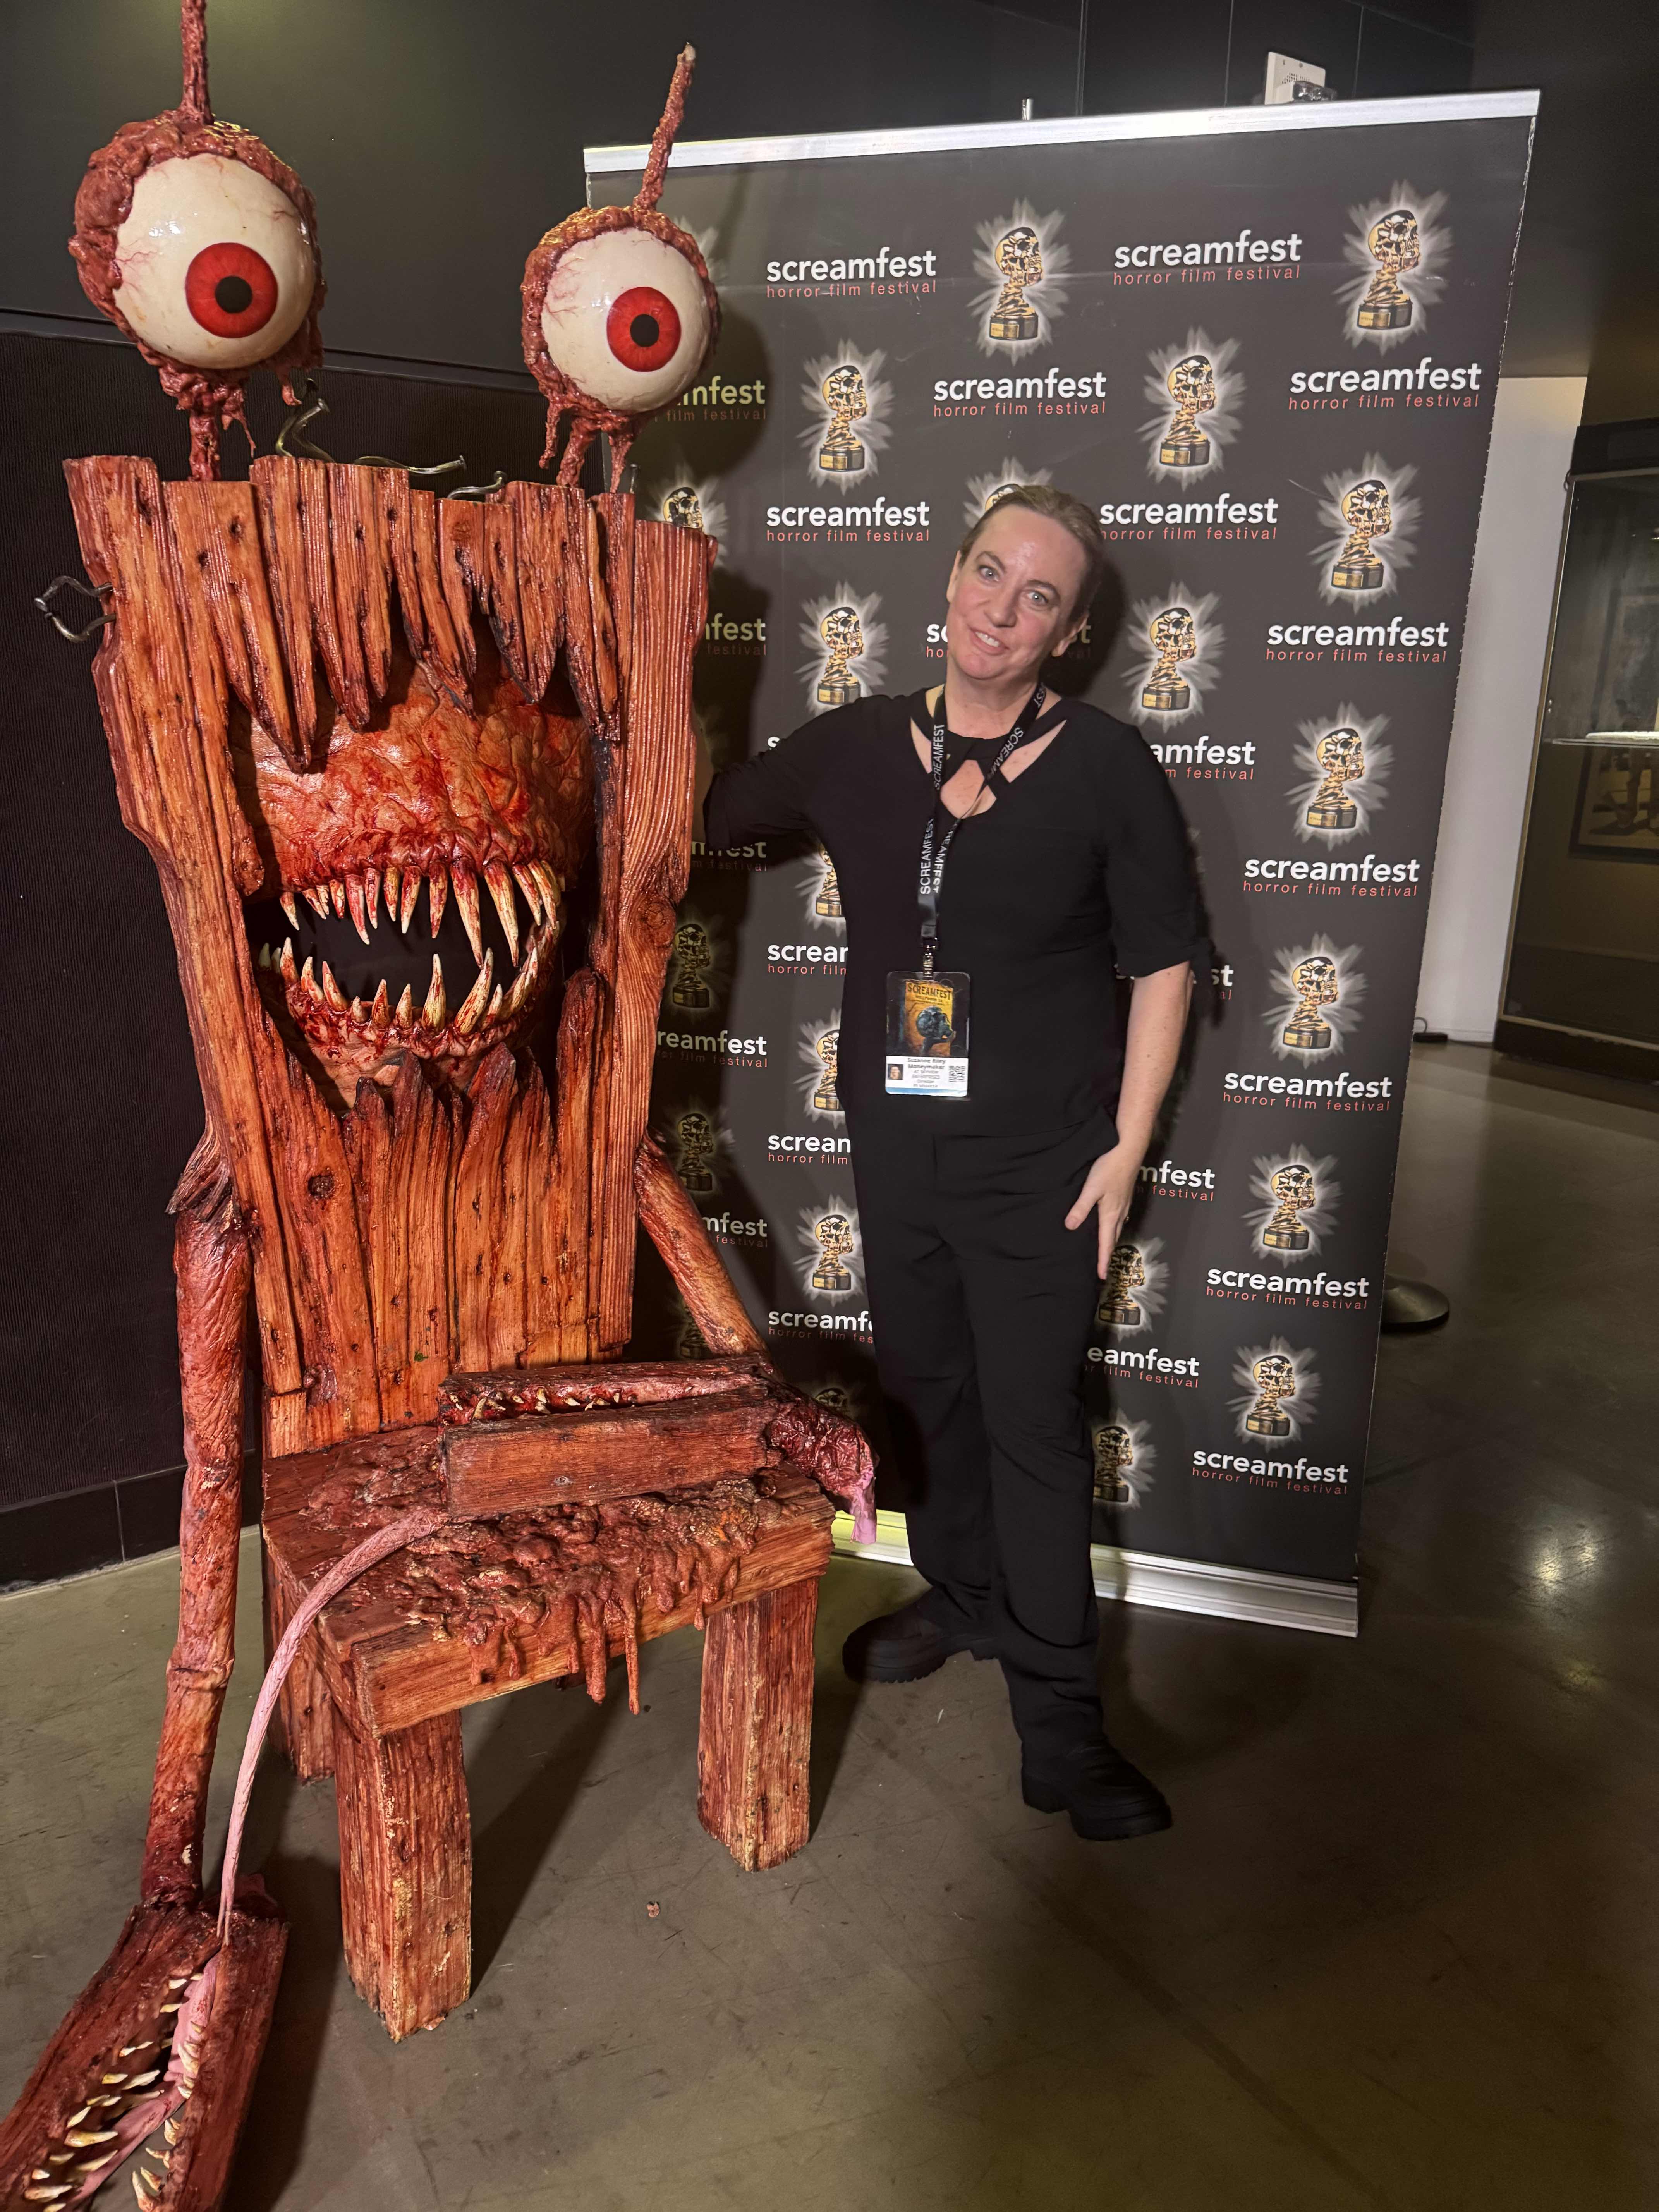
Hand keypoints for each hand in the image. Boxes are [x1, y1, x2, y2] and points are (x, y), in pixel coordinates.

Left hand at [1064, 1144, 1140, 1278]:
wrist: (1129, 1149)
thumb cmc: (1109, 1167)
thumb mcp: (1091, 1188)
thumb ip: (1080, 1208)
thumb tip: (1070, 1227)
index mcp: (1110, 1214)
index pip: (1106, 1243)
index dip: (1103, 1261)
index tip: (1102, 1276)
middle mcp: (1119, 1212)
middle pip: (1113, 1239)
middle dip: (1107, 1254)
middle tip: (1103, 1268)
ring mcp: (1124, 1204)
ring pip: (1116, 1229)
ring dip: (1111, 1241)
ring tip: (1104, 1251)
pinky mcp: (1124, 1196)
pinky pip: (1118, 1219)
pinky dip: (1113, 1228)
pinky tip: (1109, 1225)